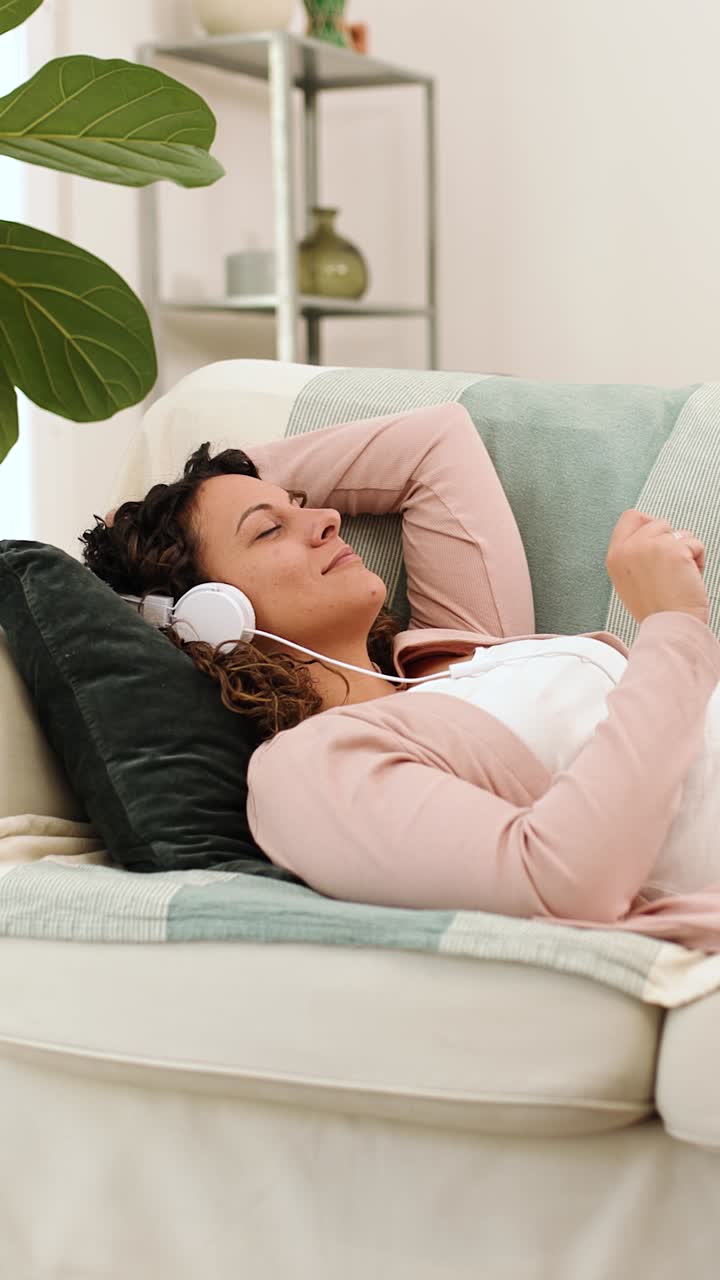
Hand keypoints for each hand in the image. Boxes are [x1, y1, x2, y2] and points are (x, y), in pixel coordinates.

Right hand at [606, 509, 708, 625]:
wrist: (669, 627)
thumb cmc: (656, 610)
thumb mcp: (628, 581)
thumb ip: (633, 555)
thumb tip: (652, 533)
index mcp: (615, 556)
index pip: (630, 517)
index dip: (649, 523)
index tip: (659, 539)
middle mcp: (628, 548)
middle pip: (658, 522)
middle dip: (670, 541)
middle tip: (670, 567)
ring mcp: (649, 546)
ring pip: (678, 532)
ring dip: (685, 551)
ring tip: (679, 576)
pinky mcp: (672, 549)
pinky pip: (694, 543)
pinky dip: (698, 559)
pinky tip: (689, 578)